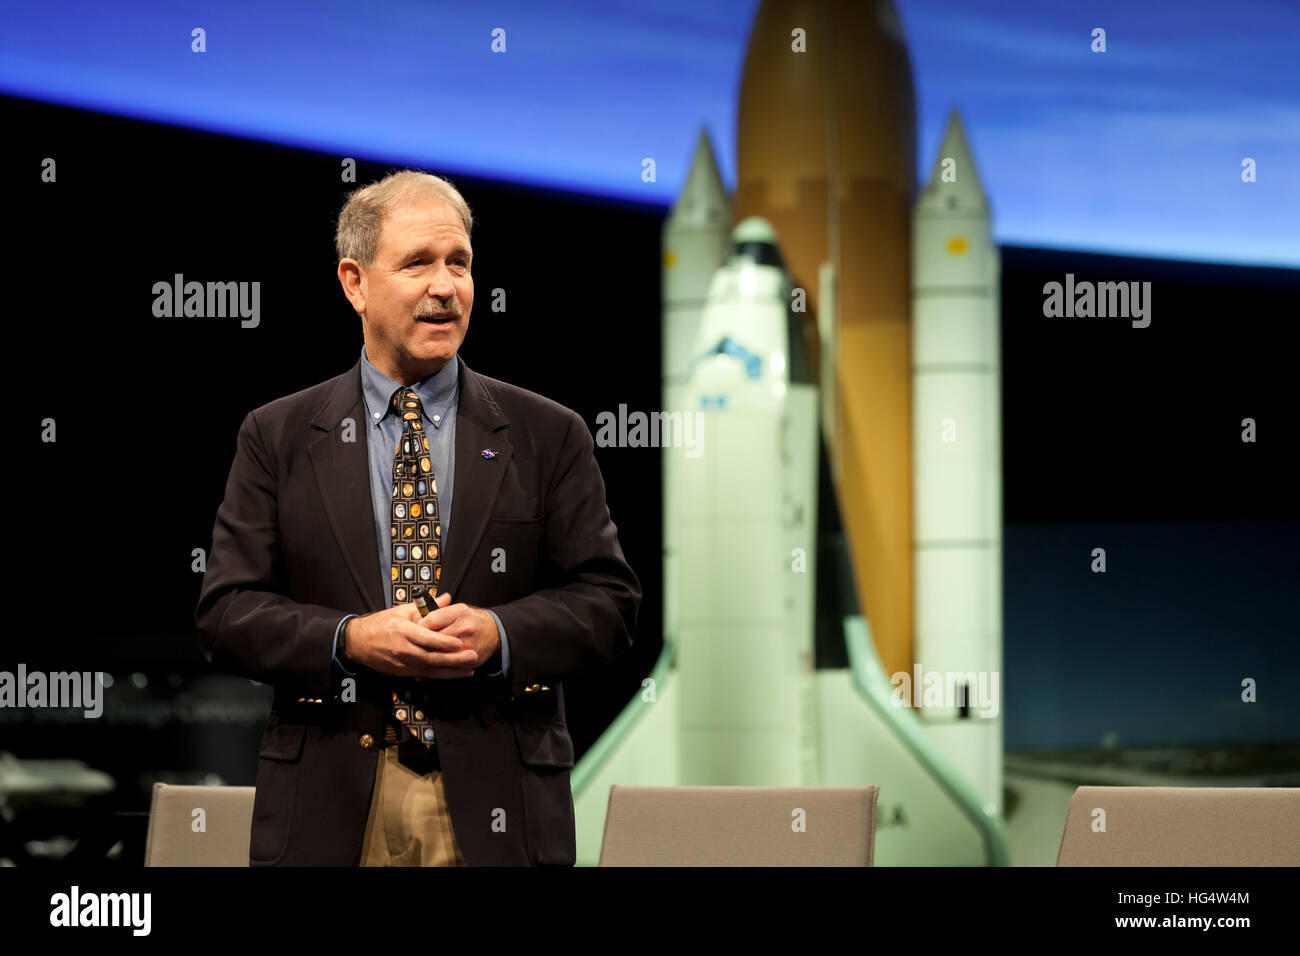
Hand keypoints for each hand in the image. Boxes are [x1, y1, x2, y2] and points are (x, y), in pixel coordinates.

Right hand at [344, 592, 477, 678]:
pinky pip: (424, 675)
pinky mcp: (403, 672)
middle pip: (432, 657)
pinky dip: (440, 675)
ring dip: (451, 671)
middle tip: (472, 658)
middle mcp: (403, 649)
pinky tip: (454, 674)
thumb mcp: (401, 610)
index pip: (426, 638)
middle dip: (454, 660)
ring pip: (430, 670)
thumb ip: (426, 606)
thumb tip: (447, 598)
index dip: (444, 642)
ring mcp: (402, 663)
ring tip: (469, 670)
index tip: (459, 643)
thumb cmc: (380, 624)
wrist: (358, 642)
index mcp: (402, 631)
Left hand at [417, 597, 500, 670]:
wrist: (495, 633)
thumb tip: (418, 618)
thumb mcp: (457, 610)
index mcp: (460, 612)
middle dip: (421, 642)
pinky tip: (432, 662)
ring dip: (427, 654)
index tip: (415, 628)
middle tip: (416, 642)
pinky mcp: (469, 660)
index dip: (419, 625)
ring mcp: (468, 645)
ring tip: (422, 652)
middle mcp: (465, 628)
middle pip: (433, 639)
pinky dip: (437, 664)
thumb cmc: (473, 620)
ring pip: (438, 654)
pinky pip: (448, 665)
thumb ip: (438, 611)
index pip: (430, 620)